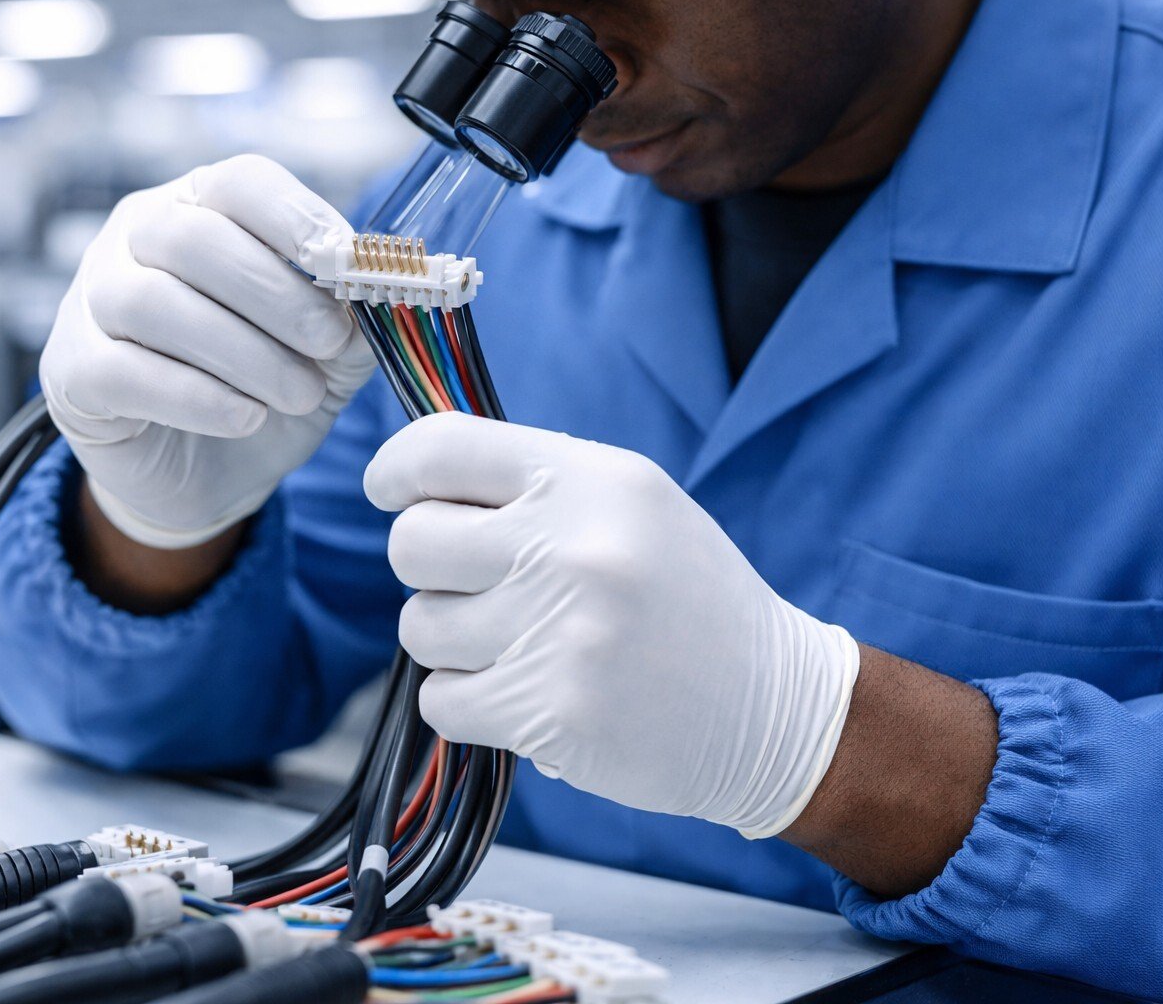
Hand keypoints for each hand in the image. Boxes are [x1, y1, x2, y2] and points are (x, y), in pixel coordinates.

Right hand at [41, 155, 373, 548]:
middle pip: (193, 237)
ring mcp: (92, 299)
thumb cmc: (265, 387)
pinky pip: (124, 370)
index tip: (348, 266)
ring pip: (155, 302)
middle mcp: (135, 237)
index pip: (238, 182)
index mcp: (201, 207)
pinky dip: (197, 396)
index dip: (297, 218)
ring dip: (244, 352)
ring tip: (298, 395)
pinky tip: (245, 418)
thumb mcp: (326, 353)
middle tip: (329, 344)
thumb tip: (383, 293)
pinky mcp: (72, 371)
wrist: (209, 475)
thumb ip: (354, 318)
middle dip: (276, 294)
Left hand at [365, 414, 860, 837]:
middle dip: (429, 568)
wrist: (770, 707)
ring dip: (452, 641)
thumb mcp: (632, 504)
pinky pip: (441, 700)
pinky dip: (468, 702)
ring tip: (520, 644)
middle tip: (479, 586)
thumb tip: (414, 481)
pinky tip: (525, 694)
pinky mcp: (548, 713)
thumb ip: (533, 485)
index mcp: (591, 480)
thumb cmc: (686, 597)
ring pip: (420, 627)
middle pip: (412, 543)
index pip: (442, 449)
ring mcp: (557, 633)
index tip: (392, 492)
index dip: (396, 470)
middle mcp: (570, 547)